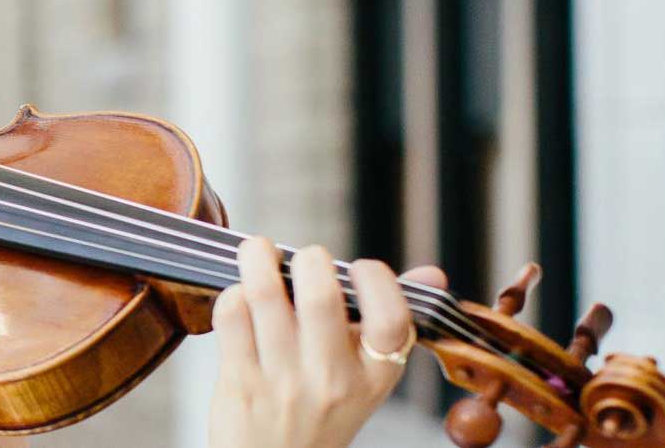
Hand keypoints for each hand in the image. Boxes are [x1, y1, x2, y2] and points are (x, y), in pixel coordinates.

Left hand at [207, 237, 447, 447]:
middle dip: (310, 259)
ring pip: (265, 294)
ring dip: (259, 257)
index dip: (376, 278)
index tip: (360, 268)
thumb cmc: (319, 414)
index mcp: (374, 376)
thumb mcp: (366, 380)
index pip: (391, 317)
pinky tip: (242, 296)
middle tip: (304, 259)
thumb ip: (391, 322)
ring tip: (260, 252)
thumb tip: (432, 273)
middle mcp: (331, 380)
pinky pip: (232, 314)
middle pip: (321, 295)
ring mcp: (282, 381)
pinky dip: (234, 292)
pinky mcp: (240, 380)